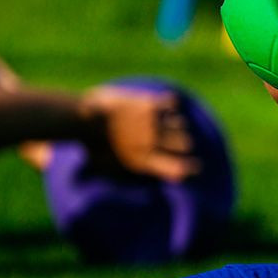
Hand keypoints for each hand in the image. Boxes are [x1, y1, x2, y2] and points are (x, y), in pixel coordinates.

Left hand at [80, 86, 199, 181]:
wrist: (81, 120)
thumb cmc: (88, 146)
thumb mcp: (106, 167)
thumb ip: (126, 170)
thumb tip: (128, 176)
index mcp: (144, 161)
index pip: (178, 169)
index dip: (189, 168)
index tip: (197, 166)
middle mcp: (153, 143)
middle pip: (183, 143)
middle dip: (183, 141)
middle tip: (181, 141)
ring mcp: (153, 124)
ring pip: (179, 123)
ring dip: (175, 122)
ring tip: (166, 121)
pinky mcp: (149, 105)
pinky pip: (171, 103)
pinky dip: (170, 102)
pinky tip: (167, 101)